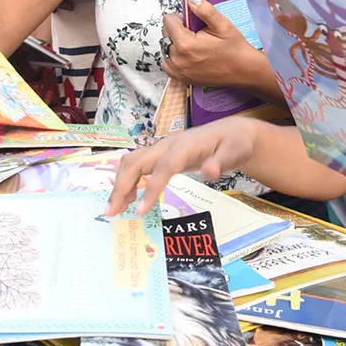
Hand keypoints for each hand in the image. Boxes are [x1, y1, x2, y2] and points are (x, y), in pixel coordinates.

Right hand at [106, 117, 259, 215]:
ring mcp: (161, 149)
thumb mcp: (235, 153)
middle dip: (121, 186)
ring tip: (116, 209)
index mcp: (184, 146)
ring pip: (132, 162)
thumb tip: (209, 172)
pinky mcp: (160, 155)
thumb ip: (222, 162)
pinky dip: (128, 181)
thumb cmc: (233, 144)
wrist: (231, 133)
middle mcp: (167, 145)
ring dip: (120, 184)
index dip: (151, 188)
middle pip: (136, 162)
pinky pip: (137, 165)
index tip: (140, 211)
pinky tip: (129, 198)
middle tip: (111, 212)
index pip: (163, 167)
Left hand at [161, 0, 263, 88]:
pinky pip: (167, 64)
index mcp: (186, 44)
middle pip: (166, 34)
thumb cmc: (234, 48)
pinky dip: (174, 58)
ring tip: (193, 44)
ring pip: (166, 48)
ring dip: (175, 43)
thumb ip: (205, 10)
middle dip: (177, 30)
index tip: (191, 22)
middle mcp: (178, 59)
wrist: (243, 71)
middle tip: (195, 33)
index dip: (180, 18)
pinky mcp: (181, 78)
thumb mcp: (222, 25)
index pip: (168, 21)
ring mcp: (179, 71)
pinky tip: (187, 55)